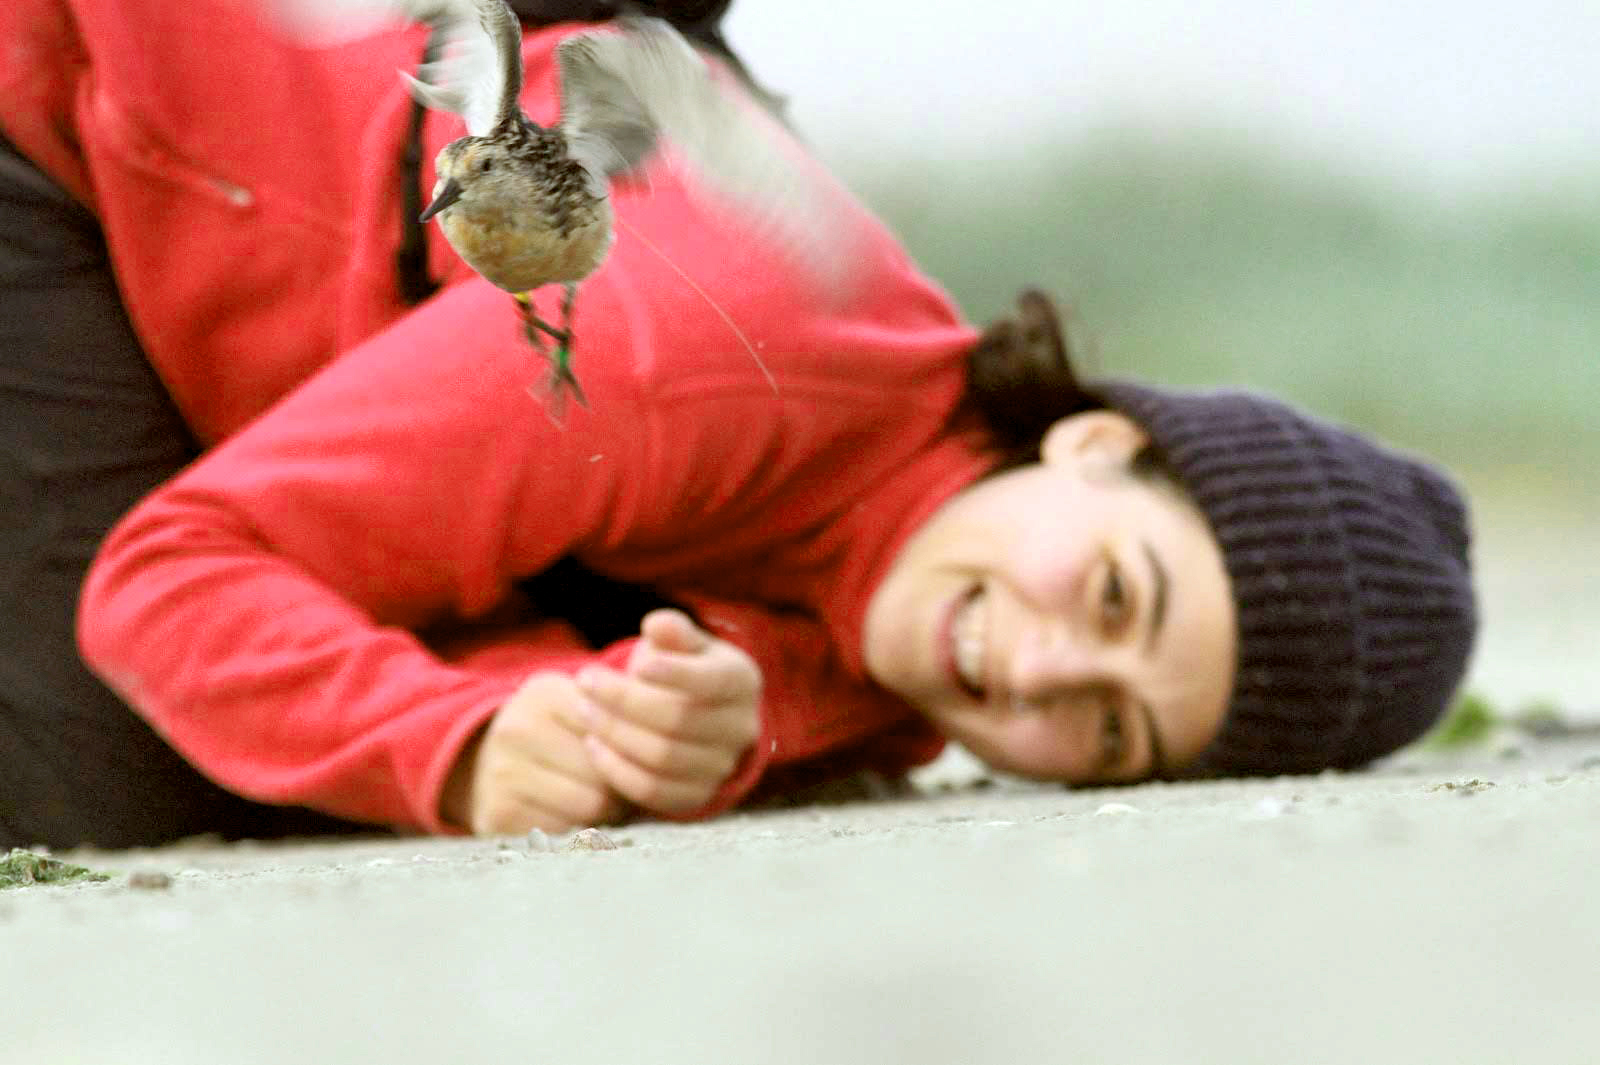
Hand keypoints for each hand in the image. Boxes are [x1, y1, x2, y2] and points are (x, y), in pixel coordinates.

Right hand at [441, 672, 626, 835]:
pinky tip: (572, 819)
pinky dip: (577, 832)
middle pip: (606, 773)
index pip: (615, 730)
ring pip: (590, 807)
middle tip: (624, 789)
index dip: (634, 750)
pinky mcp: (497, 816)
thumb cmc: (552, 735)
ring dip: (607, 813)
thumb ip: (620, 713)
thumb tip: (667, 744)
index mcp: (544, 694)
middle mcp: (517, 729)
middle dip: (623, 787)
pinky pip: (565, 834)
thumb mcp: (577, 706)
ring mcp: (502, 774)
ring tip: (603, 804)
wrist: (478, 764)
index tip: (636, 755)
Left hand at [573, 608, 761, 815]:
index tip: (633, 665)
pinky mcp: (696, 796)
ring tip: (583, 709)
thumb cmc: (683, 668)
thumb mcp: (683, 643)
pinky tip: (592, 744)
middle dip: (624, 701)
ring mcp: (721, 767)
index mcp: (741, 681)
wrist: (696, 714)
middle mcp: (741, 728)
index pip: (710, 681)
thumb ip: (673, 631)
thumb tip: (657, 624)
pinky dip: (617, 770)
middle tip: (585, 681)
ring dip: (615, 734)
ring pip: (663, 758)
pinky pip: (653, 791)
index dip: (673, 674)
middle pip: (679, 720)